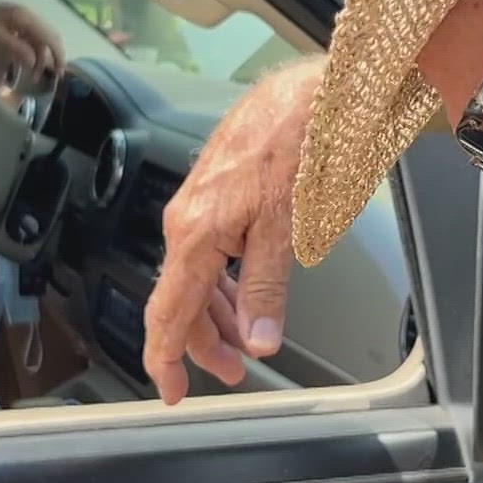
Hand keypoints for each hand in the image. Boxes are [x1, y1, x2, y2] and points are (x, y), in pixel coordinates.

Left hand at [0, 0, 63, 88]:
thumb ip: (17, 48)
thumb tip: (34, 62)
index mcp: (26, 16)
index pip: (49, 37)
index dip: (57, 54)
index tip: (59, 72)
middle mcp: (29, 15)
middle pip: (50, 36)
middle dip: (53, 56)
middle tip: (55, 75)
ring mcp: (24, 17)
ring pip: (41, 38)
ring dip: (41, 56)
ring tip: (34, 74)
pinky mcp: (18, 21)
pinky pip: (32, 36)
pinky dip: (34, 50)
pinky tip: (28, 62)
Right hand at [142, 56, 325, 404]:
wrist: (317, 89)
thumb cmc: (303, 144)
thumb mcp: (290, 229)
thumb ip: (268, 287)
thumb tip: (259, 337)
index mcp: (196, 233)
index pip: (169, 312)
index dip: (166, 359)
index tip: (171, 392)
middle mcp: (188, 218)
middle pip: (181, 300)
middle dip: (203, 344)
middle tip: (233, 373)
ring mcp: (200, 202)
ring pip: (197, 276)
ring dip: (218, 314)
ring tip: (244, 341)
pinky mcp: (218, 189)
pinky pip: (209, 250)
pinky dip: (225, 282)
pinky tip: (246, 292)